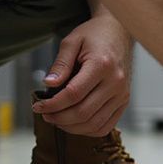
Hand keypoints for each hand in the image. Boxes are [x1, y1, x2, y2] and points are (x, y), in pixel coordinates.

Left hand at [32, 16, 132, 135]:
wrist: (118, 32)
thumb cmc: (95, 35)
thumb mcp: (72, 42)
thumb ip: (60, 64)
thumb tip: (49, 85)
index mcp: (102, 65)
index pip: (73, 94)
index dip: (52, 104)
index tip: (38, 106)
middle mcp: (116, 82)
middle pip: (83, 112)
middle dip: (59, 118)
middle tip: (45, 114)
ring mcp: (122, 94)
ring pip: (94, 124)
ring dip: (71, 127)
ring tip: (57, 119)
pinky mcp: (124, 101)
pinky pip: (106, 126)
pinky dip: (87, 130)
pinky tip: (74, 123)